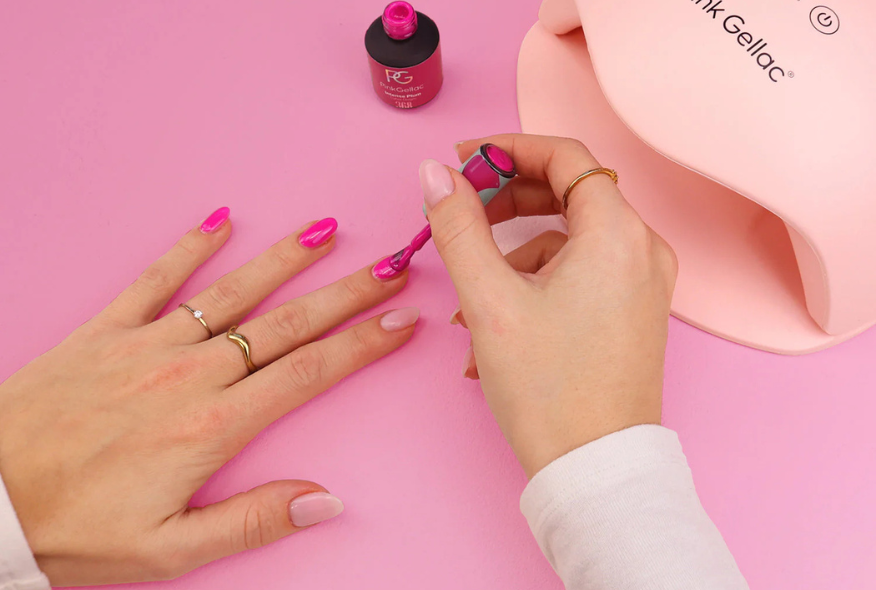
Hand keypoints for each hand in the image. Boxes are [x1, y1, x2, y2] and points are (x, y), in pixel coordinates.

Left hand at [0, 210, 416, 584]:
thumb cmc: (74, 529)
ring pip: (232, 293)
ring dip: (284, 259)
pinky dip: (189, 247)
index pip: (308, 372)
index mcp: (213, 426)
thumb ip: (252, 520)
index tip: (402, 321)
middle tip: (391, 267)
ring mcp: (146, 346)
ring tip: (325, 231)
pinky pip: (154, 280)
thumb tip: (326, 500)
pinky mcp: (104, 333)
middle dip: (346, 294)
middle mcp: (189, 374)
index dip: (362, 344)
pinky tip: (219, 220)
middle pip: (286, 324)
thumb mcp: (170, 549)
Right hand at [422, 134, 676, 478]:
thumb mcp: (490, 302)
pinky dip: (535, 284)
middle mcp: (642, 250)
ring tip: (469, 301)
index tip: (465, 160)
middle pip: (569, 193)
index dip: (508, 148)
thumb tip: (435, 174)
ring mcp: (643, 283)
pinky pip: (580, 274)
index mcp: (617, 235)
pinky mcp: (634, 311)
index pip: (565, 156)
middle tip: (461, 214)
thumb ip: (459, 227)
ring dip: (513, 255)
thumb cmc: (550, 391)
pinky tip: (494, 327)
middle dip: (507, 201)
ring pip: (569, 239)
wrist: (595, 470)